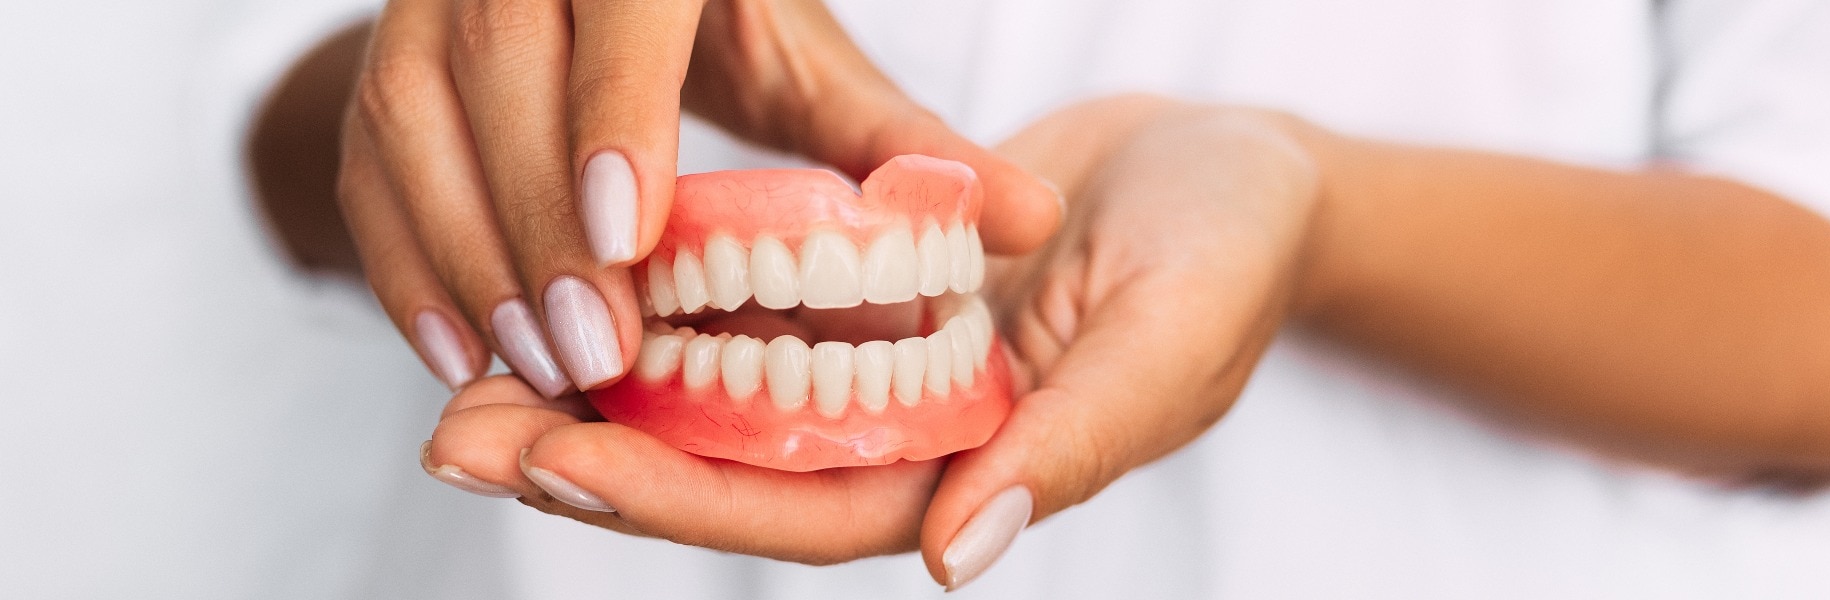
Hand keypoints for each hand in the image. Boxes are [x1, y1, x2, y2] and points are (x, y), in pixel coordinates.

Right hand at [336, 0, 1061, 396]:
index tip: (633, 241)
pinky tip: (459, 350)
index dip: (613, 112)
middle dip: (541, 218)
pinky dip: (403, 257)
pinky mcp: (382, 55)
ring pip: (413, 114)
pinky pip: (365, 155)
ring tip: (537, 368)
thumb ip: (897, 145)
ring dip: (467, 252)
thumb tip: (1032, 219)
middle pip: (500, 67)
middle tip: (595, 353)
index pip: (618, 2)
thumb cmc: (724, 18)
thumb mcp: (810, 65)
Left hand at [420, 95, 1321, 587]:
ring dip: (599, 395)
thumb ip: (1073, 444)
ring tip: (466, 385)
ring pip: (720, 402)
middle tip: (455, 438)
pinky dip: (660, 311)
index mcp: (977, 468)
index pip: (806, 508)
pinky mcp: (867, 297)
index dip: (681, 497)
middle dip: (595, 462)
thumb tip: (956, 553)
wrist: (1238, 164)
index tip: (559, 466)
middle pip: (731, 472)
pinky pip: (748, 314)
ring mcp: (884, 368)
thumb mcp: (1167, 337)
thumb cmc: (1231, 249)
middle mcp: (911, 435)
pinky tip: (570, 290)